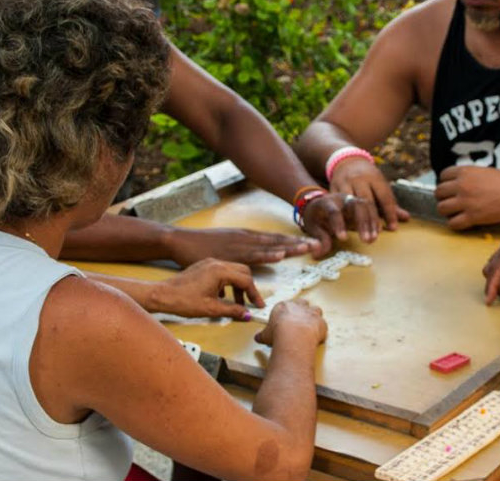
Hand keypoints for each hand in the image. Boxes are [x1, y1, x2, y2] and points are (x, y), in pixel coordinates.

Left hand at [148, 258, 264, 318]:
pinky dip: (228, 283)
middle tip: (251, 303)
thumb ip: (232, 310)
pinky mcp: (203, 266)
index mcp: (220, 271)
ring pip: (233, 271)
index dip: (254, 294)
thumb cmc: (182, 300)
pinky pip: (222, 271)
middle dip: (249, 288)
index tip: (258, 304)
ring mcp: (209, 263)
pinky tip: (222, 296)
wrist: (162, 295)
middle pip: (243, 272)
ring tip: (237, 303)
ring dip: (238, 286)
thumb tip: (246, 314)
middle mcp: (216, 263)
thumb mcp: (211, 309)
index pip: (246, 280)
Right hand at [164, 227, 319, 265]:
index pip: (275, 239)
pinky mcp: (230, 252)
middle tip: (320, 242)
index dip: (294, 241)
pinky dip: (268, 254)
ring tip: (308, 247)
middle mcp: (246, 237)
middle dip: (299, 242)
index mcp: (246, 236)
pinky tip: (281, 254)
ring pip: (269, 246)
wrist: (180, 241)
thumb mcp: (225, 246)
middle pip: (277, 240)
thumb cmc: (200, 245)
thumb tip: (252, 262)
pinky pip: (252, 254)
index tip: (311, 242)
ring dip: (290, 247)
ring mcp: (239, 244)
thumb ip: (241, 253)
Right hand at [254, 299, 327, 345]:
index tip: (285, 319)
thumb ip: (262, 335)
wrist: (293, 337)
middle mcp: (298, 307)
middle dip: (301, 309)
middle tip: (298, 319)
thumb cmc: (279, 333)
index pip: (285, 305)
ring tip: (310, 325)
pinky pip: (323, 324)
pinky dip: (321, 329)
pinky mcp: (321, 322)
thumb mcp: (265, 335)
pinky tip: (317, 336)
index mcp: (283, 307)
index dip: (287, 312)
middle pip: (302, 303)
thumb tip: (258, 337)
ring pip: (316, 309)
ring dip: (313, 316)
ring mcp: (311, 313)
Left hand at [300, 192, 381, 252]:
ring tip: (372, 239)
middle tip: (365, 240)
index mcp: (326, 203)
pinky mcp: (360, 204)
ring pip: (366, 205)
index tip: (343, 239)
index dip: (339, 224)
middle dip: (362, 222)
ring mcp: (352, 200)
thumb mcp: (311, 228)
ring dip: (372, 222)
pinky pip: (371, 208)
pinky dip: (375, 221)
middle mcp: (341, 199)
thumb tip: (319, 252)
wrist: (318, 205)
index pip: (334, 211)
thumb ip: (317, 240)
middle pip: (355, 204)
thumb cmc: (315, 218)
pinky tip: (376, 233)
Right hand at [329, 157, 408, 231]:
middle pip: (368, 202)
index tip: (393, 228)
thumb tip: (407, 218)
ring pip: (352, 205)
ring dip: (357, 223)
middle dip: (373, 220)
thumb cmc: (369, 179)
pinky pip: (337, 205)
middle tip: (376, 237)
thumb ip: (391, 203)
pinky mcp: (333, 188)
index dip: (389, 213)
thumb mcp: (380, 186)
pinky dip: (343, 219)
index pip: (384, 197)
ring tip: (363, 237)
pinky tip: (347, 231)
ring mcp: (345, 183)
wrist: (347, 162)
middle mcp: (360, 179)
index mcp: (375, 178)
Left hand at [435, 166, 499, 229]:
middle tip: (450, 201)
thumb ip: (468, 176)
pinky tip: (461, 222)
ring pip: (442, 208)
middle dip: (442, 198)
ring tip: (454, 213)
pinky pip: (453, 223)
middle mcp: (461, 186)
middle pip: (439, 192)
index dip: (445, 183)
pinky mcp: (471, 217)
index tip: (449, 188)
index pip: (443, 176)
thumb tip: (456, 184)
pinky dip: (454, 224)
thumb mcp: (482, 171)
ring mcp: (465, 202)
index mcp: (465, 172)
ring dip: (446, 211)